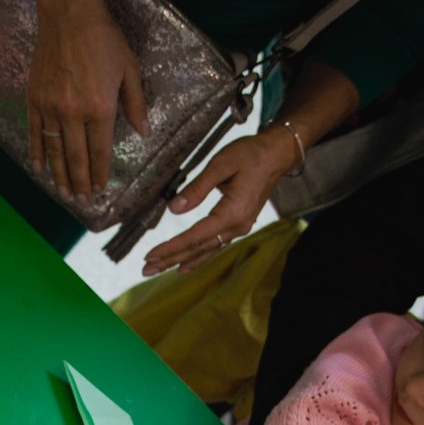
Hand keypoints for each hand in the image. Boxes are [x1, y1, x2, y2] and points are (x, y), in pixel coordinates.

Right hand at [28, 1, 149, 200]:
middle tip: (80, 199)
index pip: (100, 152)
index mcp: (99, 108)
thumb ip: (135, 104)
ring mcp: (50, 107)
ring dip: (59, 174)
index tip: (99, 190)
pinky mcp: (35, 99)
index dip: (99, 174)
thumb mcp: (129, 70)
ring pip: (54, 150)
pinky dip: (37, 153)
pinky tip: (40, 168)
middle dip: (79, 182)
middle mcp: (73, 113)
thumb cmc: (104, 39)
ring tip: (63, 192)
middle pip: (76, 157)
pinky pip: (35, 133)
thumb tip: (143, 132)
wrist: (69, 15)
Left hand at [141, 132, 294, 276]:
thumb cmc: (251, 155)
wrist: (276, 154)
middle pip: (199, 248)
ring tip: (159, 270)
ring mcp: (240, 227)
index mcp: (233, 213)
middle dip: (171, 259)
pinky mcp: (239, 224)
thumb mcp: (221, 164)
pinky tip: (185, 265)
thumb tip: (174, 208)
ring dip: (181, 261)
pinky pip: (215, 246)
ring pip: (206, 250)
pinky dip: (198, 257)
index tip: (150, 255)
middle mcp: (238, 226)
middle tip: (146, 269)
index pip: (195, 236)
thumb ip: (197, 188)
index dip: (171, 247)